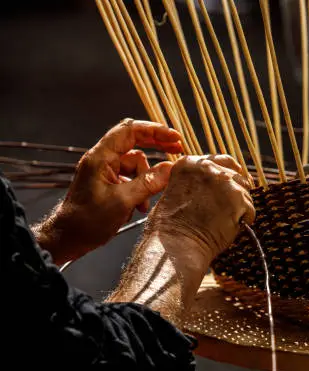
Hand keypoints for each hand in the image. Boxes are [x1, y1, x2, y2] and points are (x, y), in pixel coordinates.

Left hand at [34, 119, 182, 264]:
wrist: (68, 239)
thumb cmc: (87, 220)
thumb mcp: (122, 201)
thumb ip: (148, 183)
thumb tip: (171, 168)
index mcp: (101, 157)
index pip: (130, 131)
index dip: (155, 131)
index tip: (175, 138)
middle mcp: (103, 160)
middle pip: (135, 143)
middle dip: (157, 146)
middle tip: (177, 150)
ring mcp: (106, 172)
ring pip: (136, 165)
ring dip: (147, 181)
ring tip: (145, 202)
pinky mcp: (109, 184)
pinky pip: (132, 179)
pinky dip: (140, 190)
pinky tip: (139, 207)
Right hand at [147, 155, 255, 259]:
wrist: (176, 246)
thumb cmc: (170, 229)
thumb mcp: (174, 193)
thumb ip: (193, 183)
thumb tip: (210, 185)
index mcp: (189, 164)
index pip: (221, 161)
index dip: (229, 174)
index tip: (231, 185)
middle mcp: (207, 167)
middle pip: (236, 175)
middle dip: (236, 191)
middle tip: (231, 208)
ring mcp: (224, 181)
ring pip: (245, 192)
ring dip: (240, 207)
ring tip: (223, 222)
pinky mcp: (237, 198)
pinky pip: (249, 209)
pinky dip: (243, 219)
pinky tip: (229, 227)